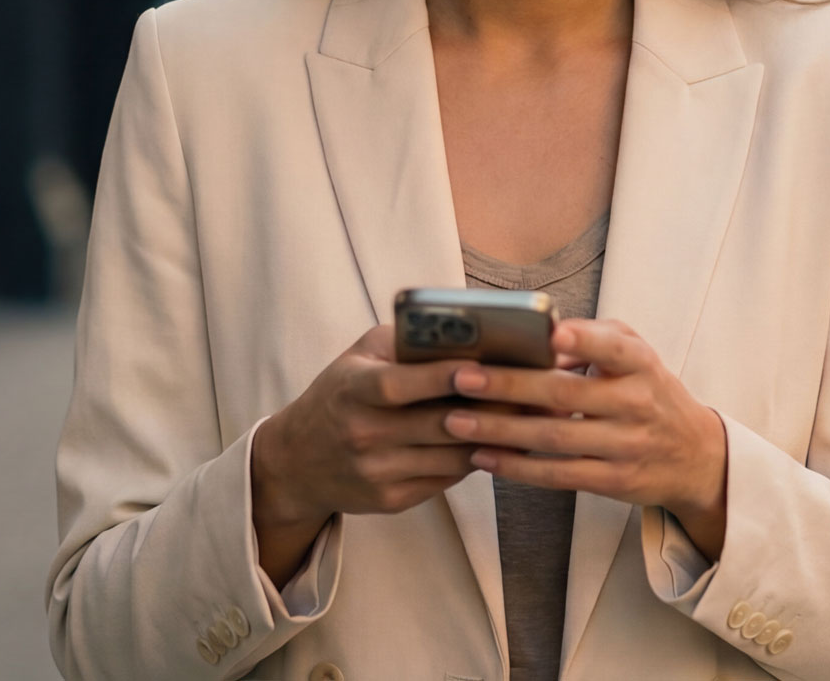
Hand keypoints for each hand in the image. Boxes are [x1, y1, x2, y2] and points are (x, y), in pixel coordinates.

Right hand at [251, 325, 510, 584]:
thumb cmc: (341, 392)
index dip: (441, 377)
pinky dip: (474, 459)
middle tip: (532, 392)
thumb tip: (467, 328)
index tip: (482, 367)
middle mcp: (363, 435)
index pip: (399, 385)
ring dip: (492, 436)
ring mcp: (376, 473)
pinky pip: (445, 479)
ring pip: (451, 456)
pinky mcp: (391, 500)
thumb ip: (406, 340)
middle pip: (437, 424)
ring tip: (527, 416)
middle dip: (489, 408)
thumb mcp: (360, 354)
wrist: (297, 460)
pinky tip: (498, 441)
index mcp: (352, 390)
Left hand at [442, 318, 728, 559]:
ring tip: (457, 420)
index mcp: (641, 364)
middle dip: (510, 387)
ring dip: (501, 431)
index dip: (584, 341)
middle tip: (463, 378)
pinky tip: (484, 457)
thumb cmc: (649, 390)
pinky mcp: (614, 481)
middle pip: (566, 396)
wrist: (695, 455)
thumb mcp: (637, 354)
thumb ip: (595, 337)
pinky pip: (558, 475)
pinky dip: (517, 467)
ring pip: (554, 439)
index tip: (550, 334)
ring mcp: (626, 446)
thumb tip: (539, 331)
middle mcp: (636, 404)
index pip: (614, 349)